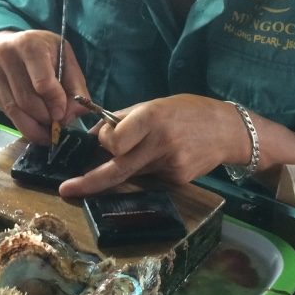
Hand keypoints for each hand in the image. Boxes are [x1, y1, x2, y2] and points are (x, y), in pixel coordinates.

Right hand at [0, 30, 88, 144]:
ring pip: (14, 109)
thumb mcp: (66, 59)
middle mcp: (6, 53)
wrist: (10, 43)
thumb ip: (75, 86)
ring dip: (33, 125)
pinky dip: (22, 122)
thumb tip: (72, 115)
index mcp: (30, 44)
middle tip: (56, 125)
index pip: (42, 83)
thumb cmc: (44, 52)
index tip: (62, 115)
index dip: (55, 103)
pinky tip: (33, 123)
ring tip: (46, 130)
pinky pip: (5, 111)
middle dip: (45, 117)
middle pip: (27, 100)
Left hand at [58, 95, 247, 196]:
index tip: (106, 140)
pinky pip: (150, 179)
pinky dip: (148, 169)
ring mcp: (170, 165)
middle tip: (66, 190)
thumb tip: (95, 136)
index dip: (105, 141)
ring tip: (154, 148)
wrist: (228, 130)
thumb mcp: (154, 104)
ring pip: (132, 173)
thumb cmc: (187, 111)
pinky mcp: (178, 180)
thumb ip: (123, 119)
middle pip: (116, 168)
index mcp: (151, 118)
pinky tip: (169, 156)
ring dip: (127, 166)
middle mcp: (160, 143)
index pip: (114, 140)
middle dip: (89, 182)